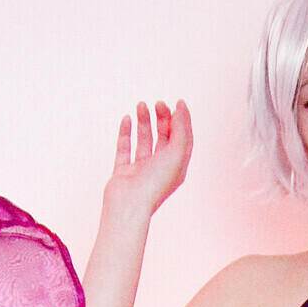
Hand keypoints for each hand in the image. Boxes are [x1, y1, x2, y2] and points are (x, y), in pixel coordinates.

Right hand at [103, 100, 192, 221]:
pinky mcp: (123, 172)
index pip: (183, 140)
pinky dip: (126, 132)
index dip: (182, 120)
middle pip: (164, 138)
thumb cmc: (156, 182)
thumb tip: (180, 109)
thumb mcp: (176, 154)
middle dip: (163, 118)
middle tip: (158, 103)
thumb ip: (180, 131)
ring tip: (142, 104)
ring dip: (144, 121)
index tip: (178, 102)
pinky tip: (127, 117)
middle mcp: (160, 169)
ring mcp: (141, 170)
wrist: (129, 204)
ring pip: (144, 140)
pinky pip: (124, 148)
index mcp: (177, 168)